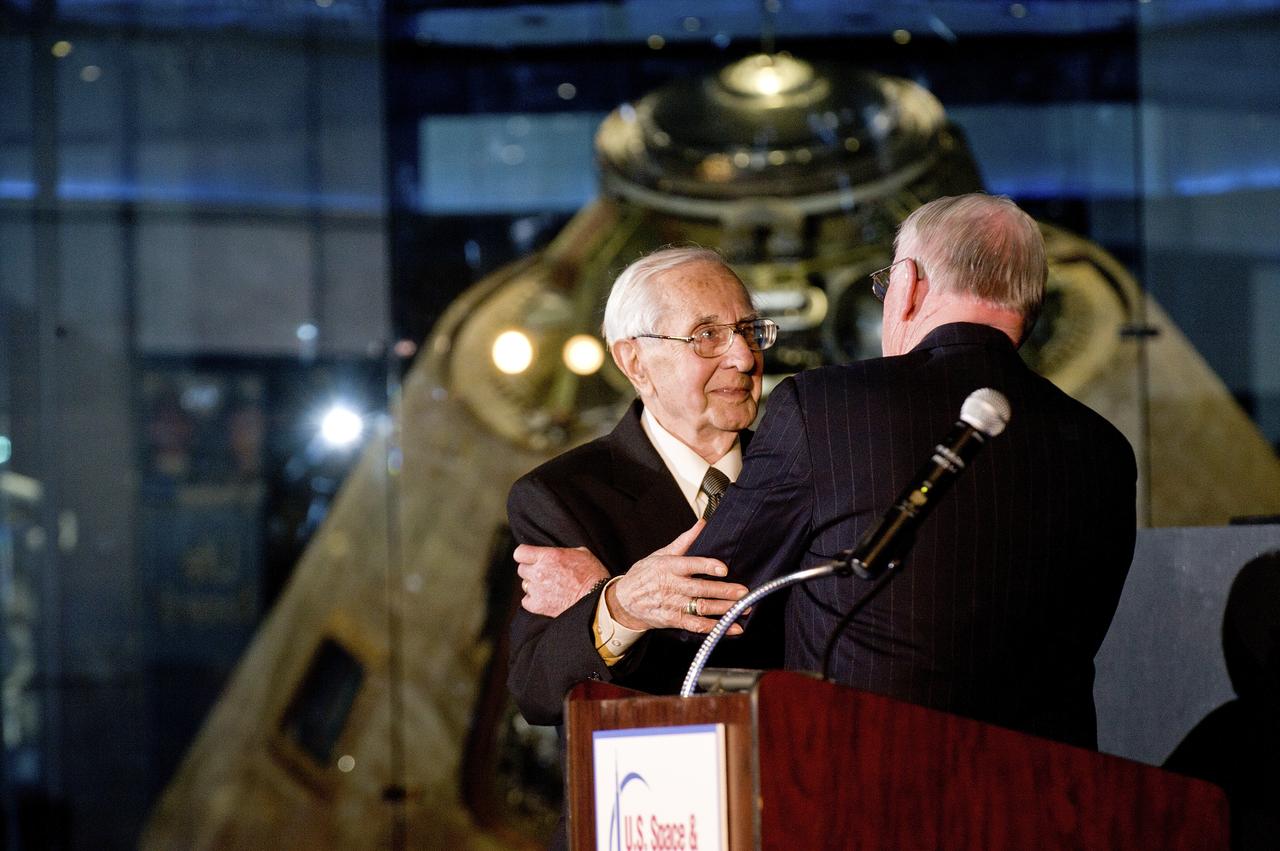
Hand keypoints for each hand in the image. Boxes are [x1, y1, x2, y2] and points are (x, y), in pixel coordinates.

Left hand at [513, 543, 609, 616]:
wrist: (597, 600)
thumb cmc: (593, 575)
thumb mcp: (582, 553)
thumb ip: (564, 552)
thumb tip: (559, 554)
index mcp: (548, 556)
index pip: (520, 552)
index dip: (525, 555)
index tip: (531, 558)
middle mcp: (539, 572)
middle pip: (521, 569)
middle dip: (531, 570)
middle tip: (544, 574)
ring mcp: (537, 590)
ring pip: (525, 585)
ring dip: (534, 586)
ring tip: (548, 588)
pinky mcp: (539, 606)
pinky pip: (526, 601)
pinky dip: (533, 601)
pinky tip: (545, 599)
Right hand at [608, 520, 747, 634]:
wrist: (624, 601)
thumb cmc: (645, 574)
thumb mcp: (660, 554)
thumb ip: (685, 541)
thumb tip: (702, 523)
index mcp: (669, 567)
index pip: (690, 565)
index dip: (707, 566)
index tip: (723, 568)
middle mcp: (672, 586)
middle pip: (700, 589)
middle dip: (724, 591)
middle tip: (743, 591)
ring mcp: (673, 605)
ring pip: (702, 608)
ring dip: (724, 609)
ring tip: (743, 608)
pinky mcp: (674, 620)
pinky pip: (697, 625)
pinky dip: (716, 628)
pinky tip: (732, 628)